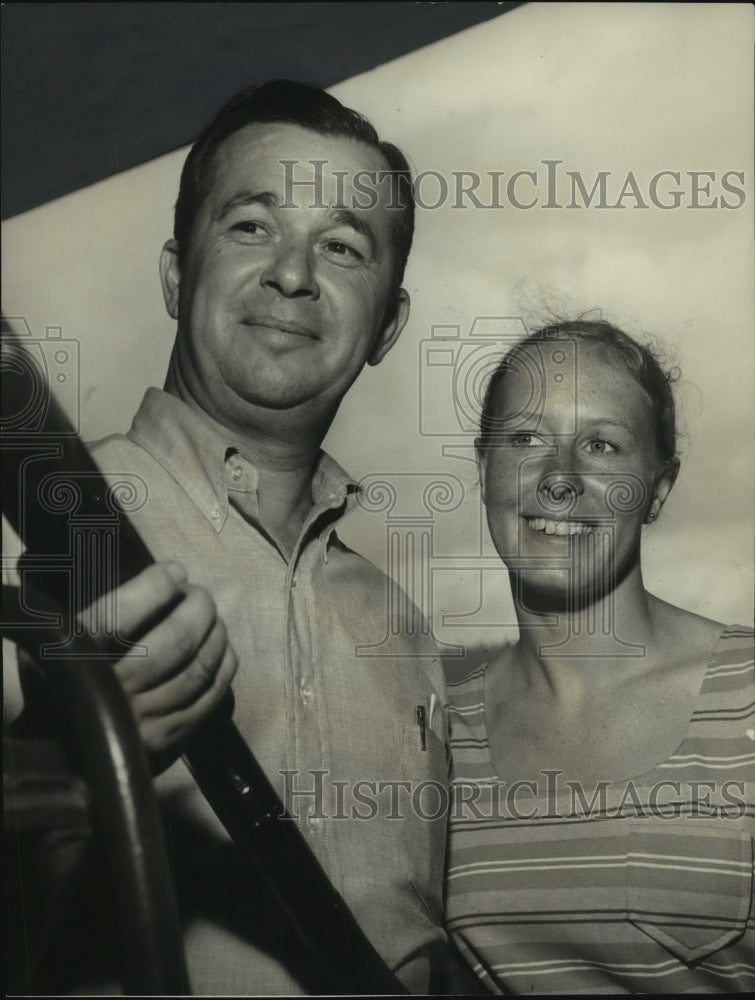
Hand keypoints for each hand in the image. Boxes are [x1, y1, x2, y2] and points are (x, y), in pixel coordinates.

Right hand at [79, 562, 236, 760]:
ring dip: (215, 636)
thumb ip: (105, 604)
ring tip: (213, 620)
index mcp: (75, 658)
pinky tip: (224, 651)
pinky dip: (223, 669)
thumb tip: (168, 573)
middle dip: (199, 608)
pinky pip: (207, 699)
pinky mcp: (163, 741)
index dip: (157, 586)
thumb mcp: (61, 634)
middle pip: (176, 640)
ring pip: (197, 670)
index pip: (121, 615)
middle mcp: (110, 691)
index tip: (176, 571)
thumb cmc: (62, 674)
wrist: (55, 744)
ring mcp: (139, 720)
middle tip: (200, 595)